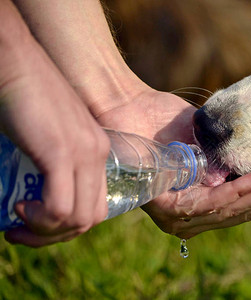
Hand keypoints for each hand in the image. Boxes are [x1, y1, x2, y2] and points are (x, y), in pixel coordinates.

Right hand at [0, 6, 109, 246]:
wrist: (14, 62)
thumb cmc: (21, 96)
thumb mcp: (45, 136)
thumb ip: (51, 163)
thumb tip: (36, 194)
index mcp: (96, 151)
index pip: (96, 204)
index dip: (67, 224)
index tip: (33, 223)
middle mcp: (97, 154)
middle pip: (92, 217)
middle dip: (56, 235)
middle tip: (21, 232)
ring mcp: (84, 153)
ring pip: (80, 219)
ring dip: (46, 232)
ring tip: (16, 223)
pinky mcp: (62, 152)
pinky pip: (60, 208)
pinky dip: (40, 219)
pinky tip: (19, 208)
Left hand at [96, 88, 250, 237]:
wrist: (128, 106)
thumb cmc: (167, 123)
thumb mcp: (211, 144)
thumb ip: (234, 161)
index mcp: (203, 201)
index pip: (246, 205)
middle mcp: (191, 215)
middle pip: (242, 212)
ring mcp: (177, 215)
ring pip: (230, 210)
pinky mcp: (164, 207)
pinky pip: (208, 202)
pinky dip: (235, 191)